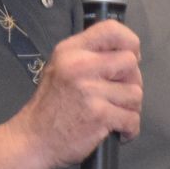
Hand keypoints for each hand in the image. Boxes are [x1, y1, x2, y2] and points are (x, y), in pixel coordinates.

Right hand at [13, 20, 142, 168]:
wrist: (33, 139)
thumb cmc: (50, 106)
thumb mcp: (61, 68)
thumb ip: (89, 57)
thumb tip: (127, 54)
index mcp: (71, 50)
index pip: (110, 29)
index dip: (130, 41)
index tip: (132, 56)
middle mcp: (80, 66)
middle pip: (130, 62)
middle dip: (132, 80)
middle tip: (119, 95)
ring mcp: (90, 91)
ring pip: (135, 92)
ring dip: (130, 108)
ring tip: (115, 114)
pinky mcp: (99, 115)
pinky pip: (132, 118)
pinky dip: (130, 128)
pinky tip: (119, 130)